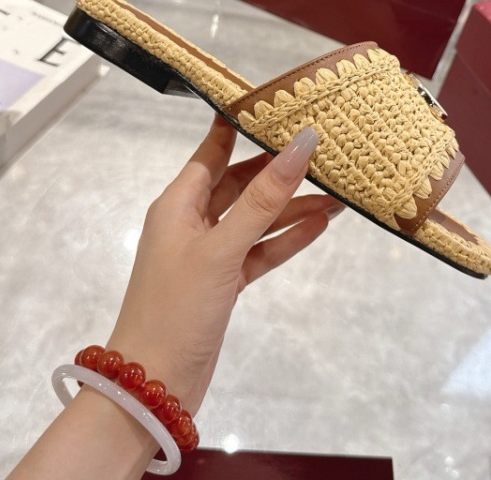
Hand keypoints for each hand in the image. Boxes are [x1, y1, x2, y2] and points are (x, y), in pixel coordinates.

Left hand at [105, 115, 341, 414]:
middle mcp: (194, 221)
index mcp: (179, 202)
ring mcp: (211, 253)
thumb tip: (301, 143)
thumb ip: (264, 197)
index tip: (275, 104)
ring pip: (257, 219)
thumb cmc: (176, 306)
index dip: (241, 125)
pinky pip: (260, 250)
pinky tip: (318, 223)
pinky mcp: (225, 282)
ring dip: (292, 206)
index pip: (213, 150)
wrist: (153, 385)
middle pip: (242, 183)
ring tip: (337, 190)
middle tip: (322, 150)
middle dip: (279, 169)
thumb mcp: (222, 247)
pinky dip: (286, 238)